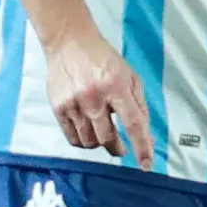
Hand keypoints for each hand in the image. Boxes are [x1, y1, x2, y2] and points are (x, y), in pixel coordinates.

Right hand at [44, 24, 155, 167]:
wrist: (69, 43)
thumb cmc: (102, 59)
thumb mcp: (130, 77)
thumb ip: (140, 106)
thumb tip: (147, 137)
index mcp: (116, 86)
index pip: (133, 123)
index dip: (142, 147)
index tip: (146, 164)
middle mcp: (94, 96)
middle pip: (108, 138)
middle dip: (118, 148)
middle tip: (121, 148)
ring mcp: (74, 103)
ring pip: (90, 141)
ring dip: (100, 143)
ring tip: (102, 133)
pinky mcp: (59, 107)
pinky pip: (72, 138)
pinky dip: (83, 141)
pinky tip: (88, 132)